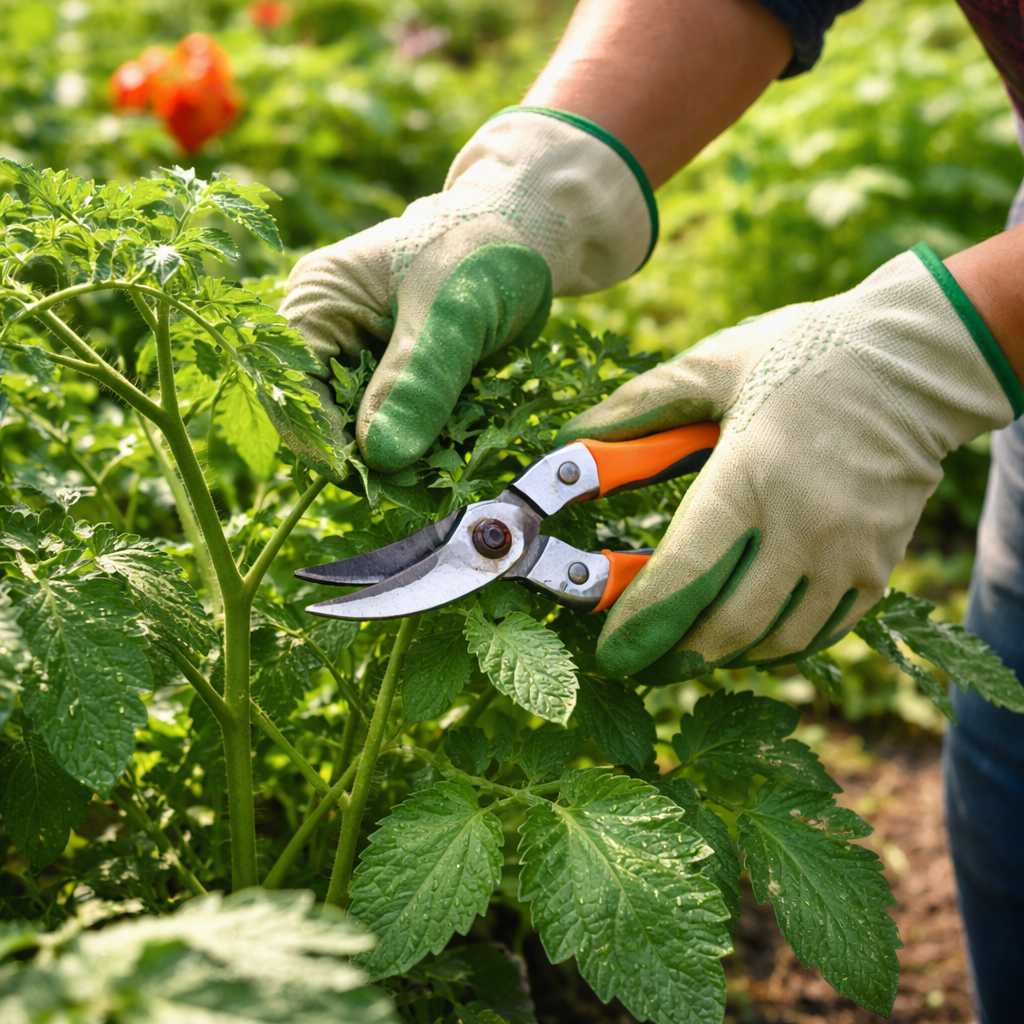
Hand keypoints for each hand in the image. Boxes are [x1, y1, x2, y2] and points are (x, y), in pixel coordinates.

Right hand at [276, 107, 654, 477]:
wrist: (522, 238)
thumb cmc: (483, 253)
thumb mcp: (454, 315)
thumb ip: (417, 382)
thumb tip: (380, 457)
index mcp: (315, 303)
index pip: (291, 390)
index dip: (323, 443)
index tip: (370, 483)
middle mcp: (322, 334)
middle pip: (319, 418)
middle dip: (362, 457)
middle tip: (413, 488)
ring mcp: (354, 358)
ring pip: (355, 430)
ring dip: (392, 456)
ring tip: (435, 474)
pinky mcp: (387, 378)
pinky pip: (389, 426)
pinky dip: (415, 443)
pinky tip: (446, 453)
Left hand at [556, 245, 1022, 681]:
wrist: (914, 362)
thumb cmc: (804, 355)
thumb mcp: (711, 367)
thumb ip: (637, 408)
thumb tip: (570, 438)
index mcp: (749, 477)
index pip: (685, 575)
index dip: (641, 624)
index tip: (612, 652)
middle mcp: (802, 527)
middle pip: (729, 626)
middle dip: (676, 656)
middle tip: (642, 663)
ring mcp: (847, 554)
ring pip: (778, 641)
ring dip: (726, 655)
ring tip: (689, 650)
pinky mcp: (878, 566)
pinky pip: (824, 632)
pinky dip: (779, 646)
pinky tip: (750, 637)